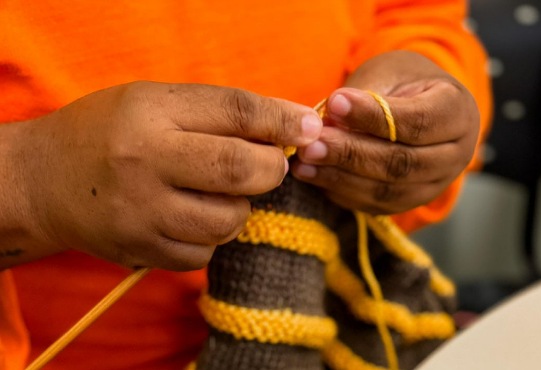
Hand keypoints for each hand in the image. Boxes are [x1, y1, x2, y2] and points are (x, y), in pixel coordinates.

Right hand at [4, 82, 321, 269]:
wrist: (46, 180)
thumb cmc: (109, 131)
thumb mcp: (157, 102)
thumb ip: (223, 110)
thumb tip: (294, 120)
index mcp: (151, 113)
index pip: (234, 112)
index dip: (280, 120)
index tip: (308, 127)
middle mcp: (145, 162)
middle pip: (240, 171)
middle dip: (271, 170)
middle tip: (268, 165)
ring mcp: (142, 212)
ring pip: (229, 220)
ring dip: (239, 207)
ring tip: (217, 192)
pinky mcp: (140, 250)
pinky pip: (204, 253)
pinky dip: (211, 235)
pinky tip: (191, 217)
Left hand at [292, 51, 479, 213]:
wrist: (417, 105)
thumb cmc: (401, 83)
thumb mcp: (390, 73)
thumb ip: (366, 96)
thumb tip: (329, 121)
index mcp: (458, 112)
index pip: (417, 122)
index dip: (372, 116)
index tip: (334, 103)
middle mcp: (455, 155)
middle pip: (401, 163)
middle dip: (351, 154)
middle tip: (310, 144)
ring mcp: (433, 185)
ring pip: (386, 191)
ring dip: (340, 178)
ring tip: (303, 163)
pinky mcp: (408, 202)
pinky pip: (374, 204)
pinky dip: (341, 192)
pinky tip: (314, 178)